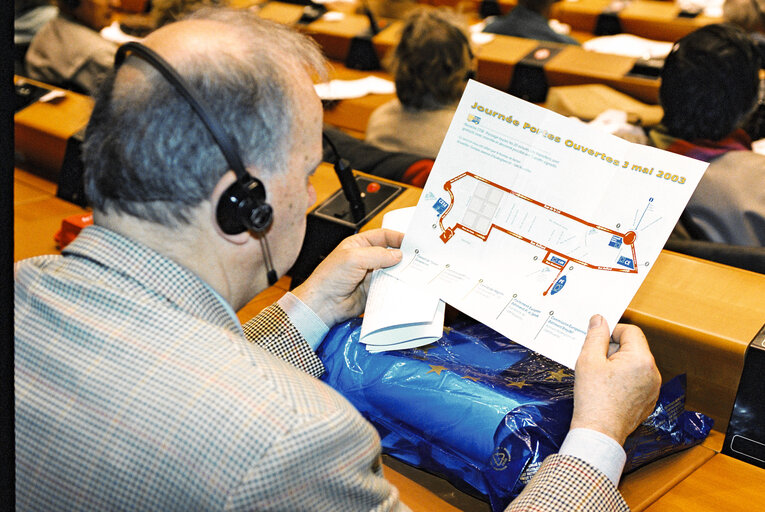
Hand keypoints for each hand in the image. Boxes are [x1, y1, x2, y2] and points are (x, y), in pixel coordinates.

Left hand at [292, 228, 403, 326]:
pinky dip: (396, 286)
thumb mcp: (354, 258)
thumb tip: (397, 254)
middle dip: (402, 256)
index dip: (397, 237)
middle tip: (417, 258)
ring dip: (400, 271)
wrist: (323, 304)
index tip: (411, 242)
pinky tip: (403, 285)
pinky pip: (389, 286)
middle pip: (390, 253)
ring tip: (414, 272)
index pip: (383, 236)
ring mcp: (370, 275)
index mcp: (359, 244)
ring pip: (391, 270)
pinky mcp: (373, 290)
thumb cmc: (329, 278)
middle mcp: (366, 259)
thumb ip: (378, 255)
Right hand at [570, 315, 661, 445]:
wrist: (599, 433)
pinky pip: (638, 380)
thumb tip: (600, 319)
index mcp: (641, 358)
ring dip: (619, 365)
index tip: (597, 342)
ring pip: (635, 364)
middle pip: (634, 347)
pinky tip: (609, 390)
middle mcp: (653, 372)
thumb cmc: (593, 397)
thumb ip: (596, 335)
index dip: (612, 332)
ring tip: (601, 379)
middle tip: (595, 363)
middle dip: (614, 350)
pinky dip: (625, 380)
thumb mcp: (588, 360)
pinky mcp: (649, 400)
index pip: (630, 331)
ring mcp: (653, 388)